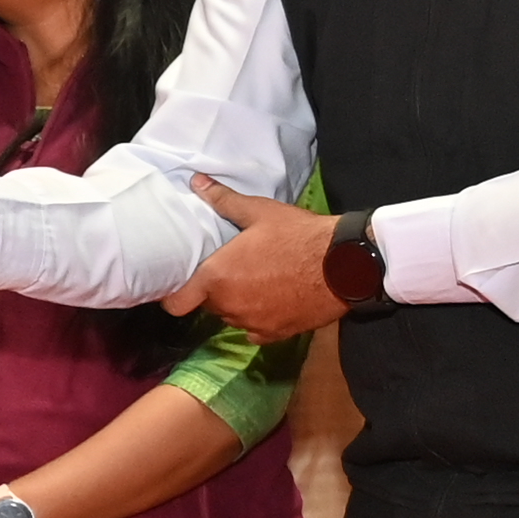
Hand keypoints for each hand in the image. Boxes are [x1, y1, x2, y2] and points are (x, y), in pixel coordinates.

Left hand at [164, 175, 347, 337]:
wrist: (343, 265)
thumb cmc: (297, 234)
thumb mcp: (259, 212)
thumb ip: (223, 200)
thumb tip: (197, 182)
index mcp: (217, 278)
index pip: (177, 304)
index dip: (175, 296)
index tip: (183, 286)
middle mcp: (229, 306)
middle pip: (208, 305)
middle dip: (215, 291)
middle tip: (233, 270)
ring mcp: (253, 323)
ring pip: (232, 317)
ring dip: (237, 304)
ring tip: (257, 281)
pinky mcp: (276, 335)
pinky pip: (255, 330)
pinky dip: (259, 319)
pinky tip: (273, 300)